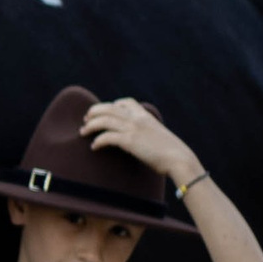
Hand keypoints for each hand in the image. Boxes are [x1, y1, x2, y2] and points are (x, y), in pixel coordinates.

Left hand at [82, 95, 196, 187]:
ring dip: (90, 125)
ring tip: (83, 132)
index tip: (104, 111)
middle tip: (85, 119)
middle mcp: (137, 119)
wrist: (179, 159)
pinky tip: (94, 146)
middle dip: (94, 112)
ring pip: (103, 120)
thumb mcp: (160, 136)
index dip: (112, 105)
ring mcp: (133, 128)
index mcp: (146, 116)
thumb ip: (149, 133)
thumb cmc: (172, 153)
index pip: (126, 102)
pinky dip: (98, 141)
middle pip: (108, 108)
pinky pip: (107, 137)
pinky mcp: (130, 141)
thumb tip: (144, 140)